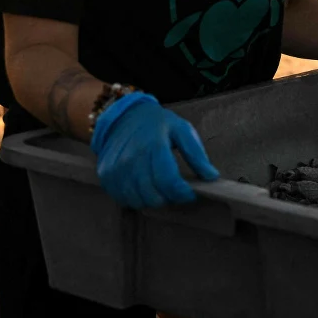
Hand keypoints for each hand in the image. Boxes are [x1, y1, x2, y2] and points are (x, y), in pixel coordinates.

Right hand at [89, 91, 218, 208]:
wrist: (122, 116)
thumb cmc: (155, 124)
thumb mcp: (181, 130)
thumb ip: (196, 154)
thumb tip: (211, 176)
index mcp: (153, 145)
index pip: (169, 182)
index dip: (182, 193)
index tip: (190, 193)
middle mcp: (132, 159)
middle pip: (154, 196)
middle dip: (169, 197)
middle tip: (174, 188)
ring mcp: (116, 169)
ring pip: (139, 201)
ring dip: (152, 199)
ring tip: (158, 187)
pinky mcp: (106, 176)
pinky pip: (123, 199)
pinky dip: (136, 198)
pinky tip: (143, 186)